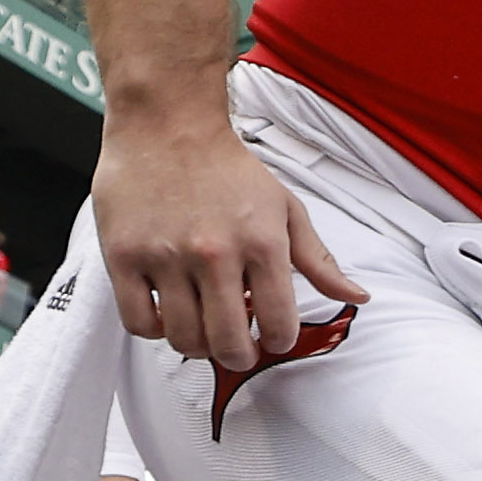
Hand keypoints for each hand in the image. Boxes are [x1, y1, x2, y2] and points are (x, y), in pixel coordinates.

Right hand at [91, 92, 366, 381]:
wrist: (168, 124)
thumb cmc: (229, 168)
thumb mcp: (286, 208)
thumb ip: (318, 260)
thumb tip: (357, 296)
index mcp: (262, 243)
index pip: (279, 325)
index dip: (277, 342)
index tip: (270, 337)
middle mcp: (215, 254)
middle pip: (228, 343)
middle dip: (239, 356)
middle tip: (237, 350)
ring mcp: (166, 256)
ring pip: (183, 338)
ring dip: (198, 346)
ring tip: (202, 328)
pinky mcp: (123, 256)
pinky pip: (138, 322)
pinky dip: (155, 330)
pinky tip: (167, 313)